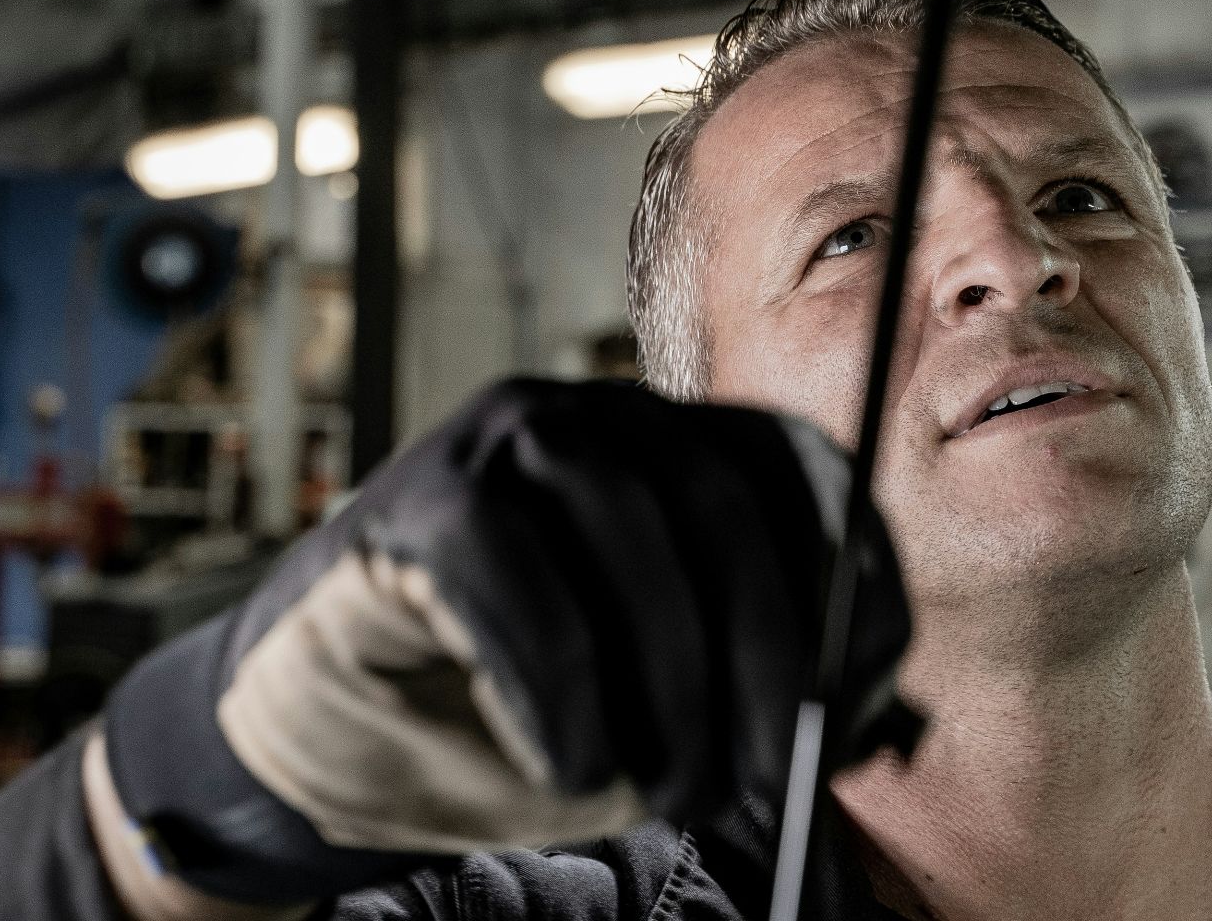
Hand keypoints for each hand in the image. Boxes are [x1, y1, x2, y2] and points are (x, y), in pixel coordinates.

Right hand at [96, 380, 912, 905]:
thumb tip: (861, 721)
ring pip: (627, 524)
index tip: (866, 696)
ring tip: (678, 793)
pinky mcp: (420, 497)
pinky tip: (575, 767)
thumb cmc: (531, 722)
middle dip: (769, 653)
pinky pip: (514, 573)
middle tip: (777, 776)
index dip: (855, 582)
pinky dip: (560, 686)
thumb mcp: (676, 720)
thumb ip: (770, 704)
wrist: (345, 744)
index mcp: (690, 449)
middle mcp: (608, 419)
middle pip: (723, 501)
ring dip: (671, 679)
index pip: (807, 476)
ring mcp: (507, 441)